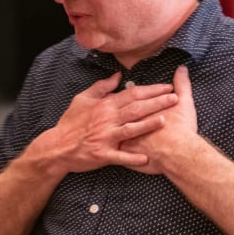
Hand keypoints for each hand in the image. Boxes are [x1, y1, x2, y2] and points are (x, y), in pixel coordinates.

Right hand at [37, 72, 177, 173]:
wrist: (57, 146)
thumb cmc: (71, 122)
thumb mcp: (82, 98)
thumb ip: (101, 87)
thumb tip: (118, 75)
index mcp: (104, 105)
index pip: (132, 93)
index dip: (151, 90)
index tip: (168, 87)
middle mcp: (107, 119)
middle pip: (136, 108)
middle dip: (157, 103)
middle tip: (175, 98)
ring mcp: (105, 137)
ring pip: (131, 129)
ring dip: (148, 125)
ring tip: (166, 121)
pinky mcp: (103, 154)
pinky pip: (120, 156)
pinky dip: (133, 158)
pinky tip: (146, 159)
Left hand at [120, 65, 197, 173]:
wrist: (179, 155)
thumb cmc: (182, 129)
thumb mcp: (184, 103)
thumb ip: (182, 85)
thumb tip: (182, 68)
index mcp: (140, 108)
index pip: (132, 96)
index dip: (135, 95)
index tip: (137, 93)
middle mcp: (127, 121)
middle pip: (119, 113)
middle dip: (118, 110)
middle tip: (119, 108)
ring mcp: (123, 138)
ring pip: (112, 130)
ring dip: (113, 127)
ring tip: (113, 123)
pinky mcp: (123, 155)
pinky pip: (114, 152)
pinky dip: (114, 148)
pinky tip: (114, 146)